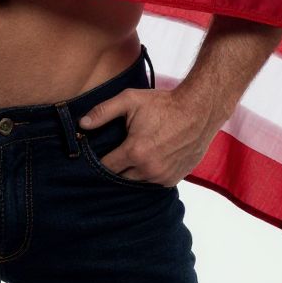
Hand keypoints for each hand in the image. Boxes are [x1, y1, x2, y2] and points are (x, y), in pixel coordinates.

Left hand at [77, 86, 220, 186]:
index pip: (106, 167)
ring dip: (132, 171)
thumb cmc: (163, 104)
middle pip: (120, 177)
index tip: (96, 153)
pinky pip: (153, 182)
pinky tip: (149, 159)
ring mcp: (163, 177)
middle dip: (116, 166)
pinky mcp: (174, 179)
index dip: (99, 160)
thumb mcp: (130, 100)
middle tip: (115, 152)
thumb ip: (103, 112)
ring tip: (132, 155)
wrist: (198, 111)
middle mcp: (148, 169)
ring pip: (137, 181)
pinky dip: (148, 174)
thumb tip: (82, 124)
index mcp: (135, 152)